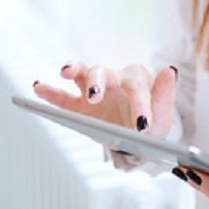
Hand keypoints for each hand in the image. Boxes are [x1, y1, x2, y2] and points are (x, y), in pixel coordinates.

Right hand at [32, 60, 176, 137]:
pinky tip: (38, 87)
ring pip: (82, 74)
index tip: (141, 126)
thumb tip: (170, 70)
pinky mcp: (80, 106)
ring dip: (74, 70)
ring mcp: (94, 91)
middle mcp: (114, 79)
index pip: (136, 86)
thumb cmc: (152, 124)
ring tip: (64, 72)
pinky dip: (49, 91)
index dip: (139, 104)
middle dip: (98, 83)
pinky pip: (62, 97)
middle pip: (103, 72)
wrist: (138, 139)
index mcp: (136, 80)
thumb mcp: (163, 116)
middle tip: (95, 97)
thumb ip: (165, 95)